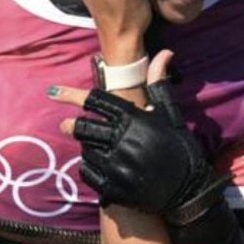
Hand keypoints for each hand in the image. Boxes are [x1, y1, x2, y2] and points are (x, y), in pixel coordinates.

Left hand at [50, 51, 224, 223]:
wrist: (189, 191)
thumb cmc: (180, 148)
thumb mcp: (170, 115)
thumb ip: (159, 85)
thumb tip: (165, 52)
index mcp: (133, 119)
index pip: (95, 101)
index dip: (72, 95)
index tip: (54, 93)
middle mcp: (122, 141)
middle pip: (83, 127)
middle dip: (72, 125)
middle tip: (65, 124)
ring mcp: (116, 165)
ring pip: (86, 150)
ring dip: (86, 147)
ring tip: (93, 147)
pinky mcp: (114, 187)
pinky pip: (88, 173)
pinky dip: (89, 168)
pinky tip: (97, 166)